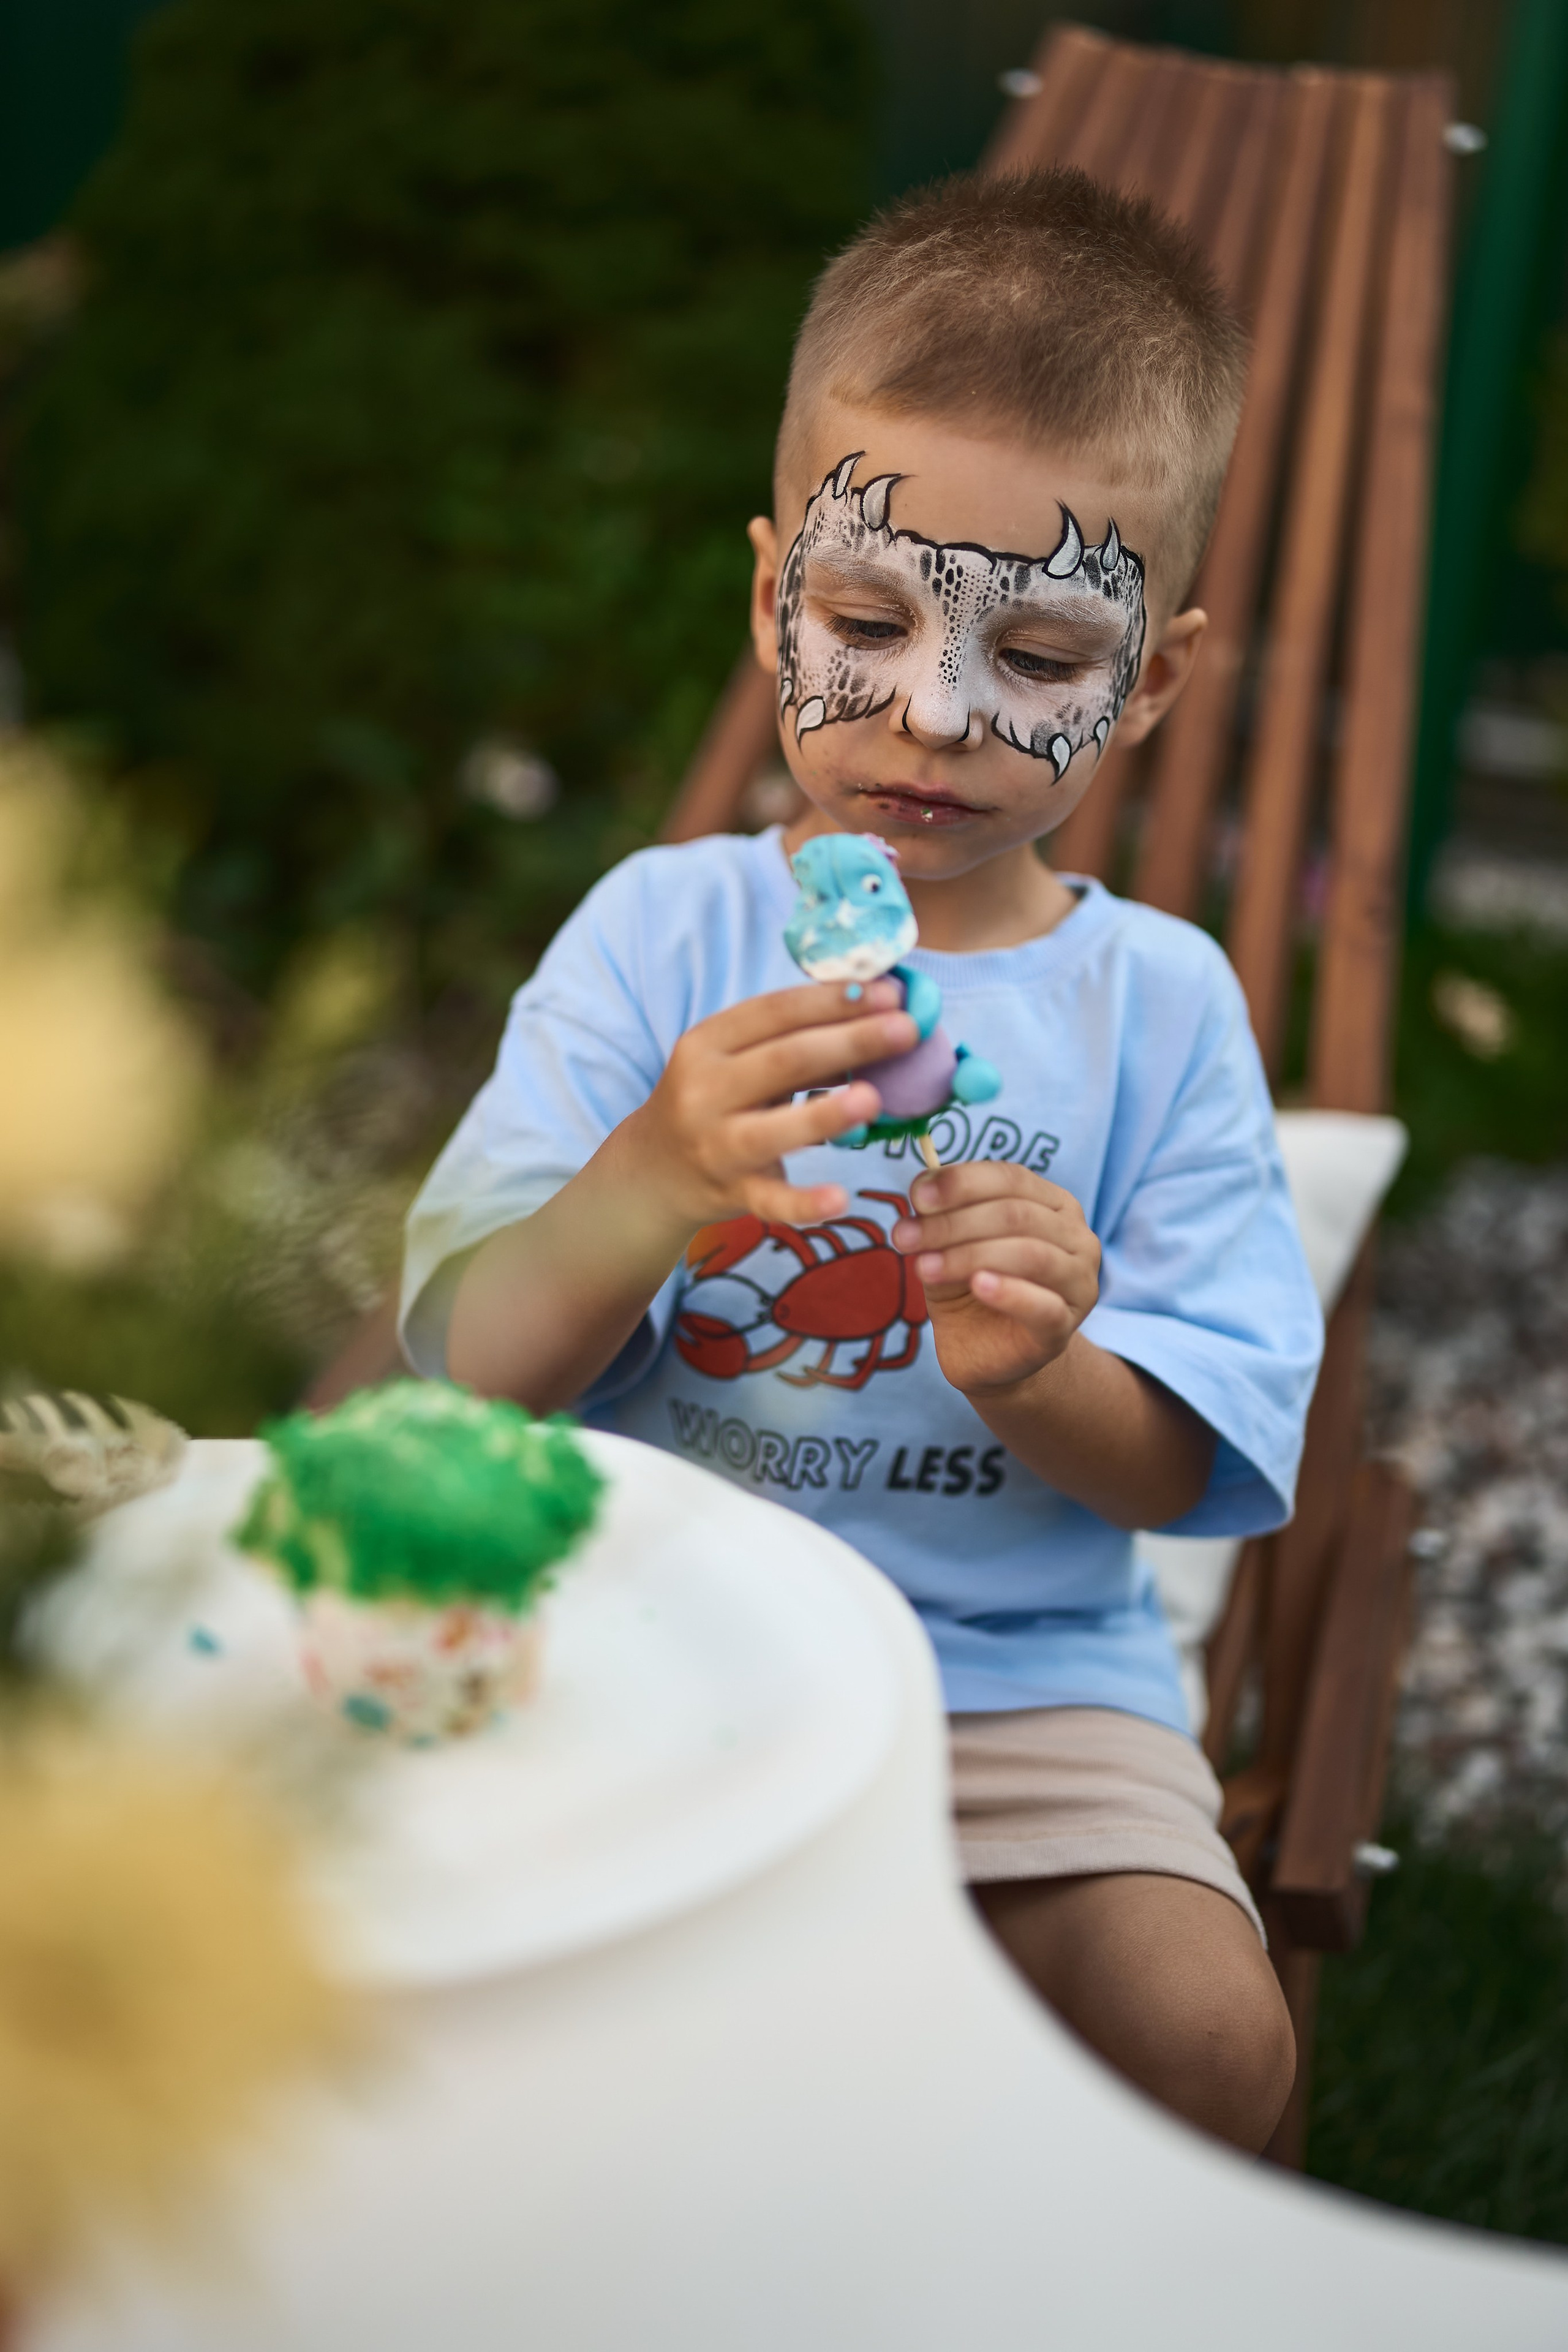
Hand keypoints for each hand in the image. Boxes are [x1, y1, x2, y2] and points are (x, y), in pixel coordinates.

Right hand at [631, 979, 917, 1228]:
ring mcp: (715, 1146)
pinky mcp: (730, 1193)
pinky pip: (770, 1201)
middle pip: (783, 1060)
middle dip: (850, 1041)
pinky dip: (804, 1203)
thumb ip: (791, 1038)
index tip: (891, 991)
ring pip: (771, 1131)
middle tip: (908, 1030)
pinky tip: (840, 1199)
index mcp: (707, 1042)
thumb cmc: (714, 1100)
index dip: (833, 999)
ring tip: (874, 1099)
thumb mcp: (734, 1059)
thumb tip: (877, 1010)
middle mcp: (703, 1090)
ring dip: (824, 1114)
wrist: (654, 1170)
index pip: (775, 1011)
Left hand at [892, 1162, 1099, 1395]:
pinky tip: (978, 1286)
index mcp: (1052, 1203)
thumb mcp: (948, 1245)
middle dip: (953, 1223)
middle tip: (904, 1237)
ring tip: (924, 1266)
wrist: (986, 1352)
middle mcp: (1076, 1236)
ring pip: (1030, 1254)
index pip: (1011, 1177)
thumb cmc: (970, 1287)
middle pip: (1016, 1214)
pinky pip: (1044, 1307)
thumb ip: (941, 1217)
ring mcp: (1078, 1282)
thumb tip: (923, 1190)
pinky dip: (1010, 1292)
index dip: (962, 1182)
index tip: (918, 1196)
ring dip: (969, 1256)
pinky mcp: (1064, 1328)